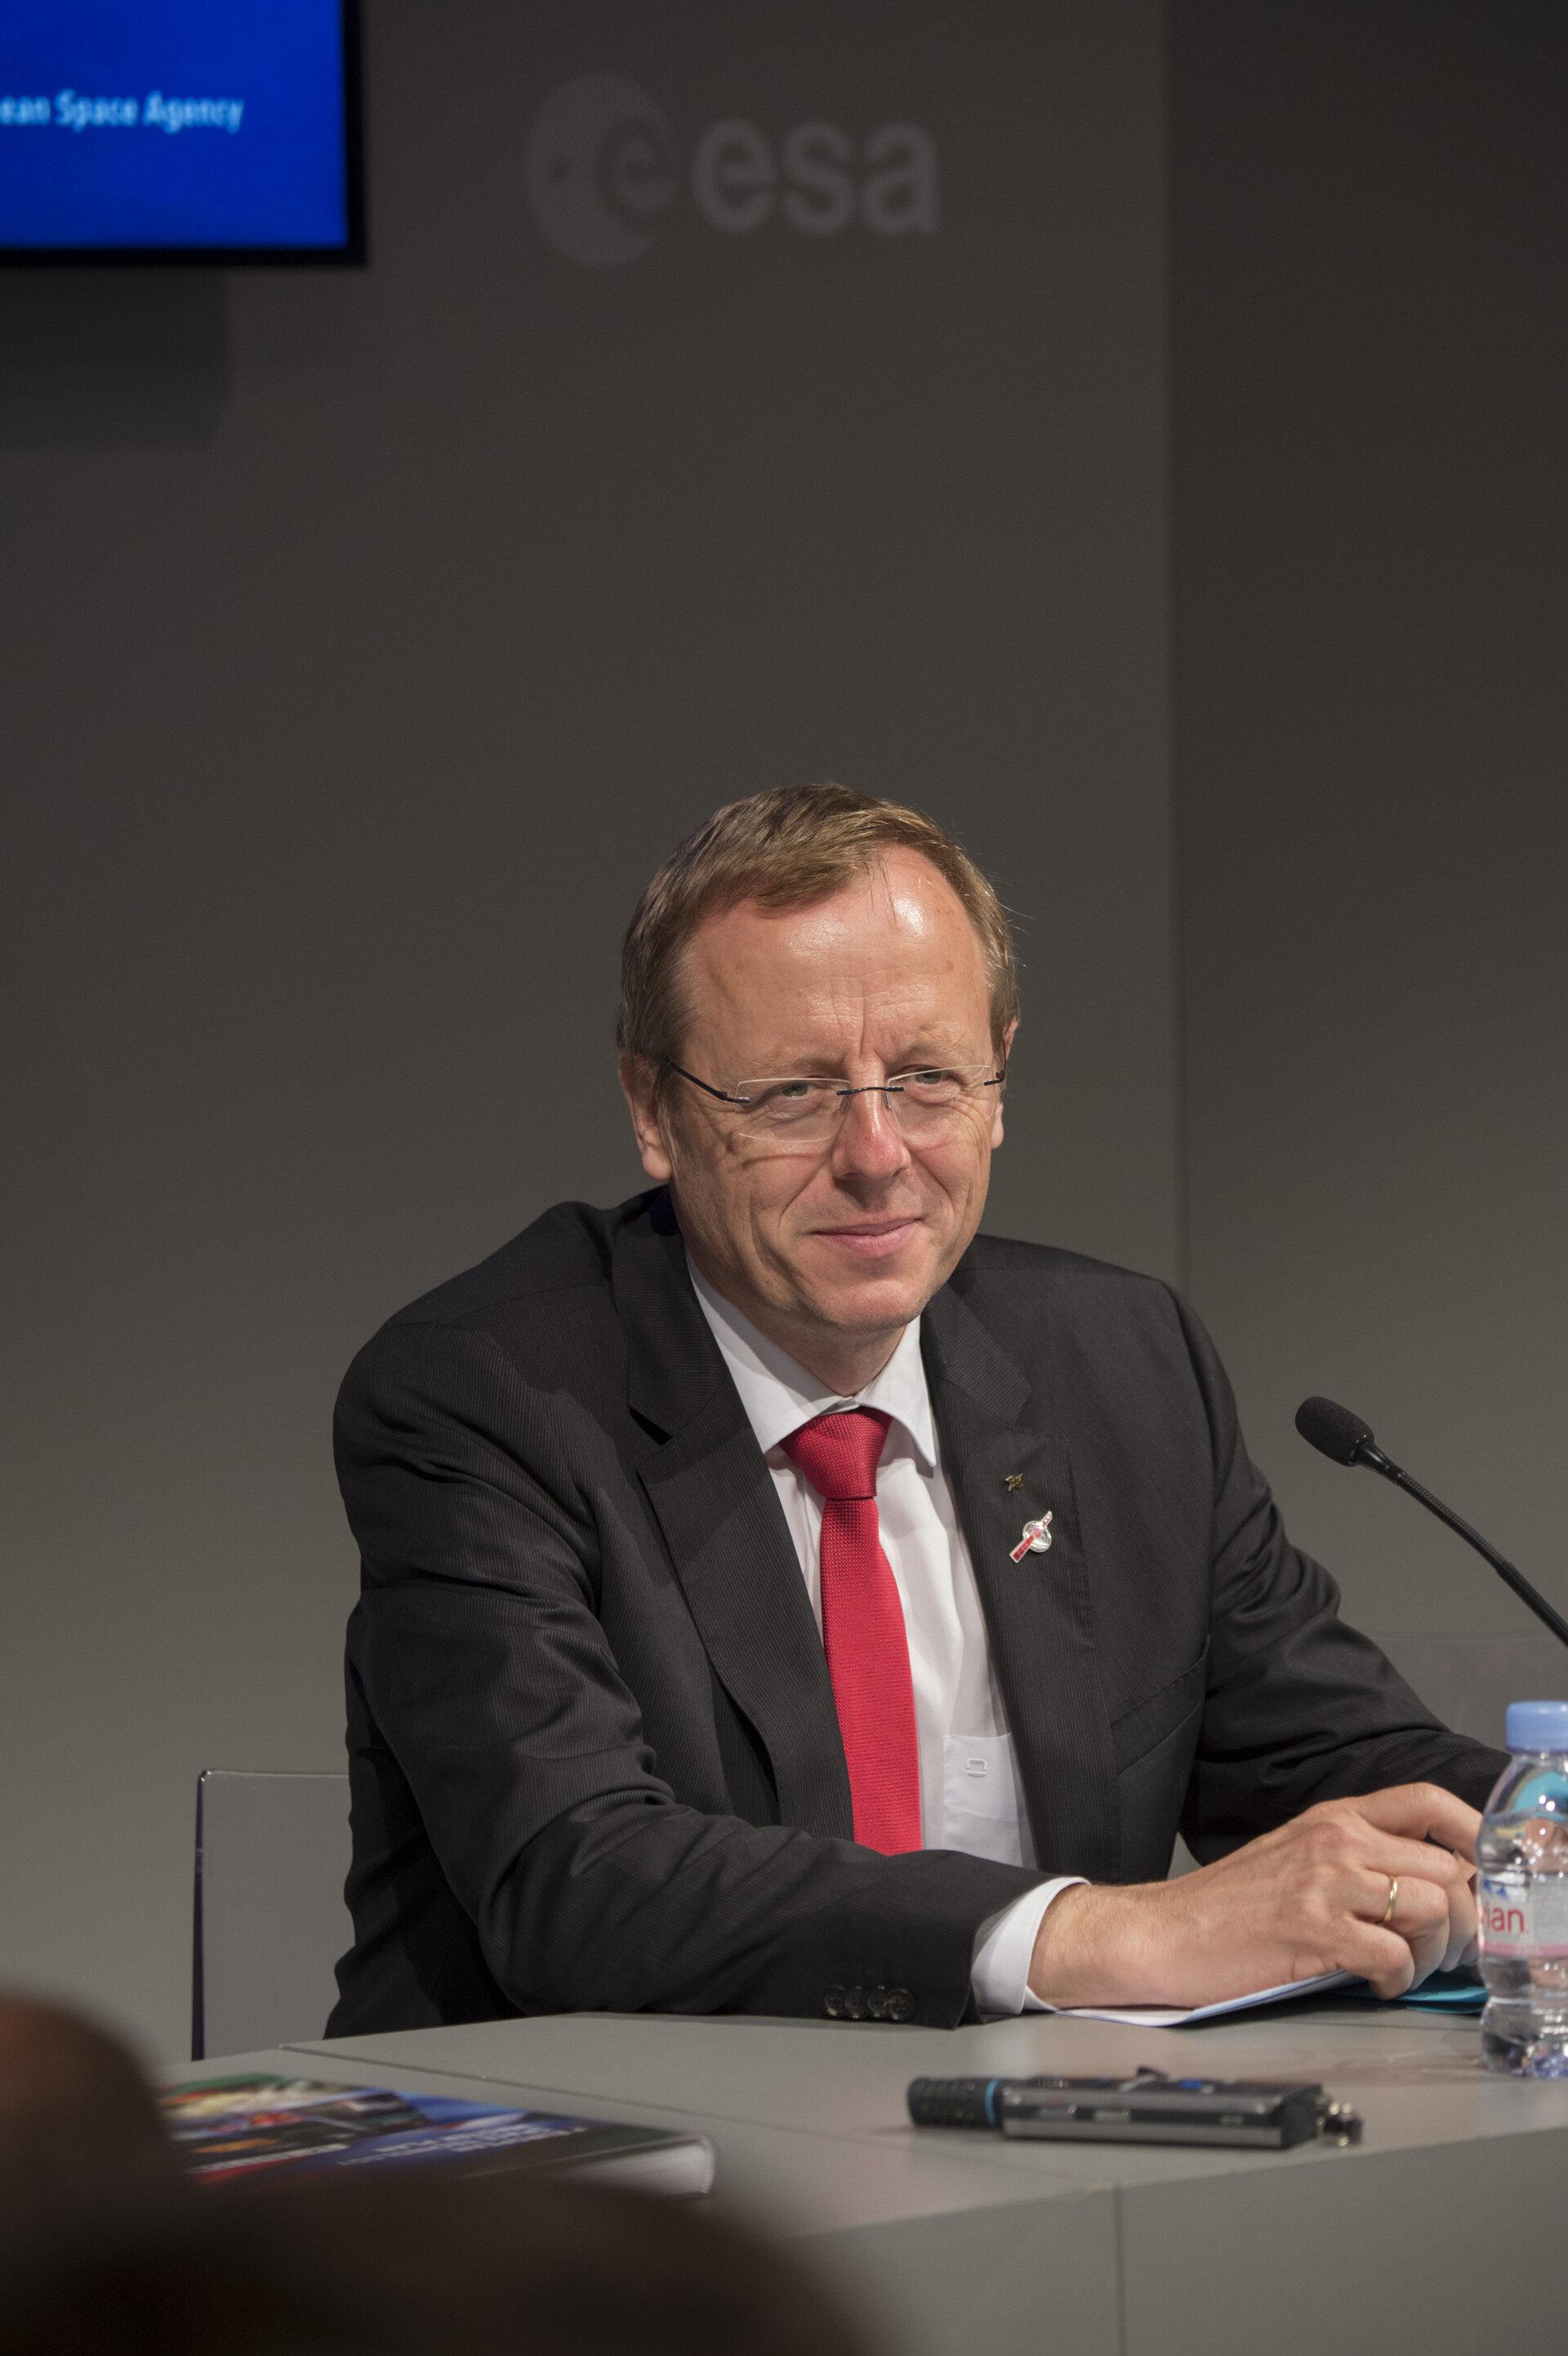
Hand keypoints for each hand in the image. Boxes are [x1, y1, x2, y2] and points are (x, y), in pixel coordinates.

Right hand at [1028, 1784, 1480, 2007]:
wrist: (1162, 1933)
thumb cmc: (1228, 1905)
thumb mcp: (1296, 1856)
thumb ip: (1357, 1858)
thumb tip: (1432, 1886)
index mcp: (1334, 1817)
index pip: (1429, 1801)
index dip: (1473, 1833)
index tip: (1486, 1870)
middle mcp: (1336, 1839)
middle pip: (1447, 1869)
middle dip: (1461, 1920)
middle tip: (1439, 1949)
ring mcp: (1325, 1882)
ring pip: (1434, 1910)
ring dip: (1432, 1953)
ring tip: (1401, 1967)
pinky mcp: (1314, 1929)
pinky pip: (1396, 1956)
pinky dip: (1396, 1979)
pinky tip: (1371, 1982)